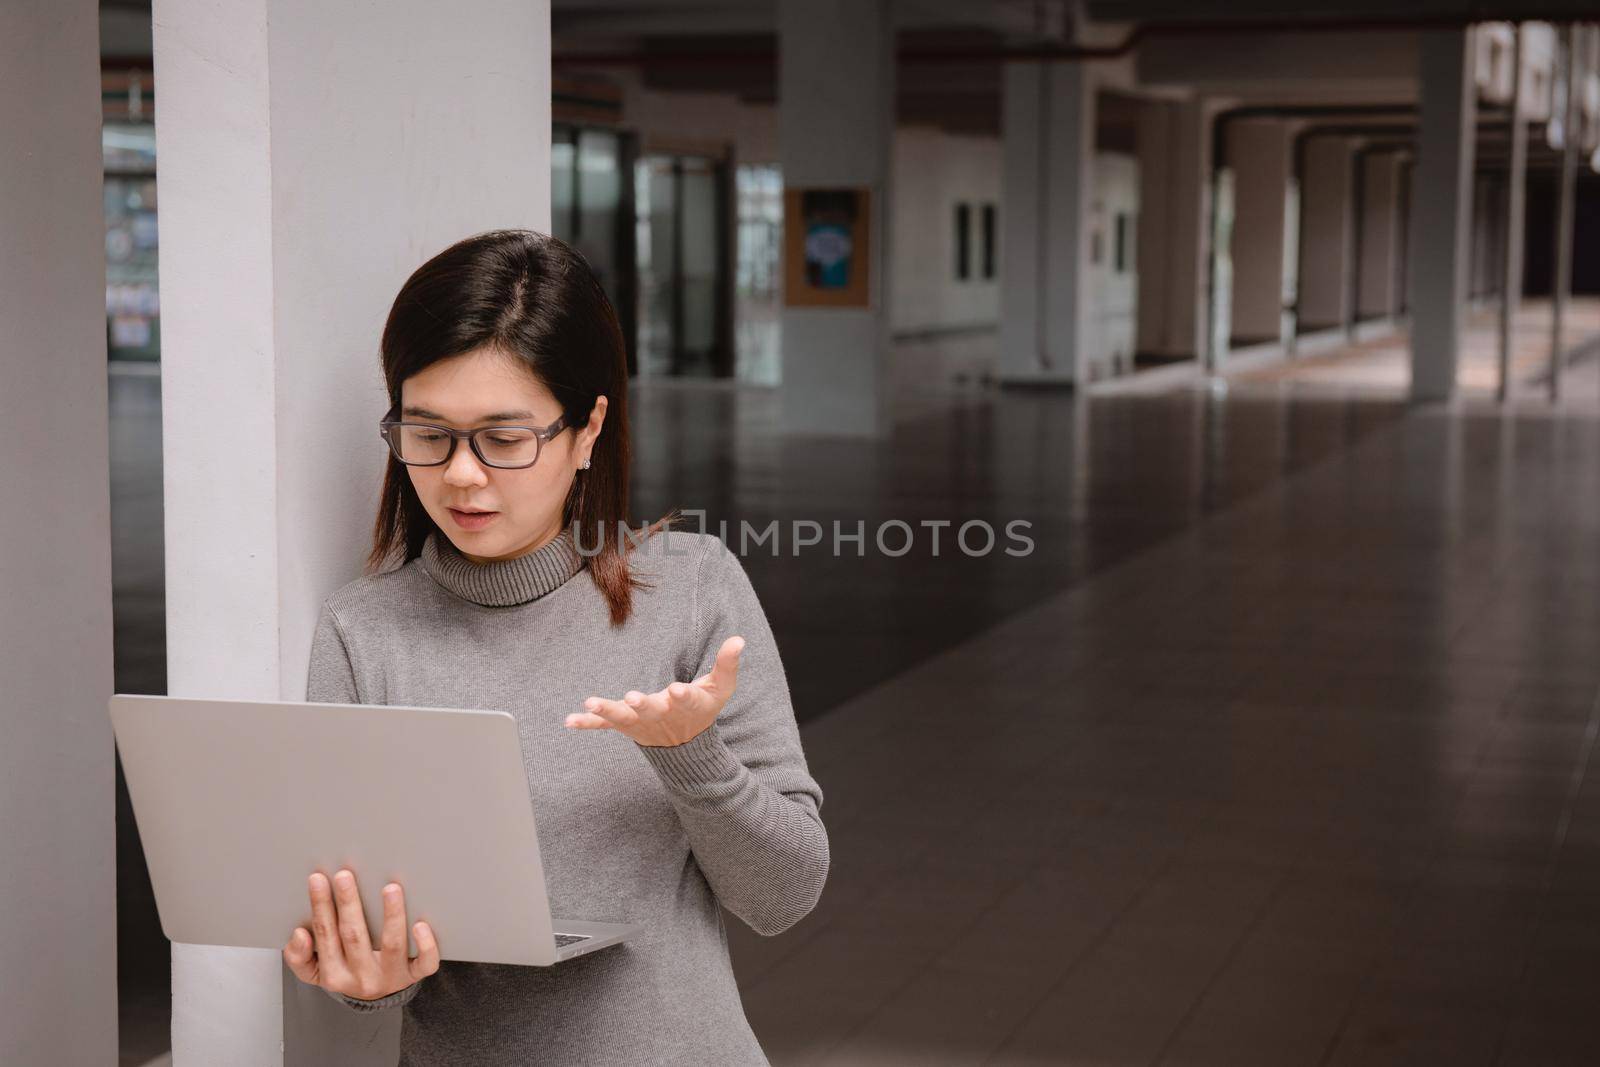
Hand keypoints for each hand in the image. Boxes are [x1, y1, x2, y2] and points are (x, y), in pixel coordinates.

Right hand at [283, 868, 439, 1001]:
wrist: (375, 997)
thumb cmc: (346, 972)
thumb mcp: (314, 971)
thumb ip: (299, 956)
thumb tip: (299, 935)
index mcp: (334, 974)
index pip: (325, 935)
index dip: (320, 906)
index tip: (318, 878)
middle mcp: (362, 976)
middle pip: (354, 936)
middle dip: (348, 904)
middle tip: (345, 875)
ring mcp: (390, 975)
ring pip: (392, 945)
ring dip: (391, 915)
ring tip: (390, 889)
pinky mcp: (414, 974)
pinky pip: (424, 964)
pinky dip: (425, 946)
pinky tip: (421, 924)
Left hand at [566, 635, 744, 746]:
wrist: (684, 741)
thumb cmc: (703, 707)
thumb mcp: (720, 687)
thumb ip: (727, 664)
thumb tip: (739, 639)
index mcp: (687, 706)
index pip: (688, 700)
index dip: (683, 696)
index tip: (677, 690)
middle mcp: (662, 715)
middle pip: (652, 710)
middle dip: (642, 704)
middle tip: (632, 697)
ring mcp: (641, 722)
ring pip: (623, 718)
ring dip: (607, 711)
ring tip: (591, 702)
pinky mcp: (625, 724)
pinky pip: (604, 726)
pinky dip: (588, 723)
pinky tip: (569, 720)